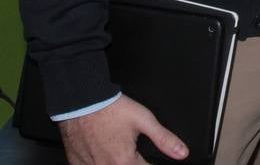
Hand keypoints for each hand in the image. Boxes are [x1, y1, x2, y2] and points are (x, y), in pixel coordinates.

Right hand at [57, 94, 186, 163]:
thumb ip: (164, 138)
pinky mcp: (77, 163)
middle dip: (136, 163)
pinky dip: (101, 163)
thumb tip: (182, 153)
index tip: (152, 160)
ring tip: (120, 150)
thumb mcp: (144, 120)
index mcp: (124, 161)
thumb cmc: (111, 109)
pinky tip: (105, 154)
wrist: (82, 101)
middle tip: (135, 153)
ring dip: (119, 163)